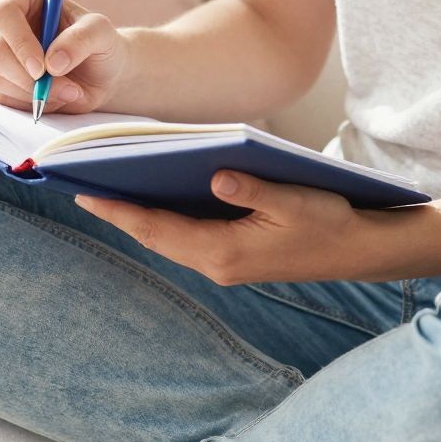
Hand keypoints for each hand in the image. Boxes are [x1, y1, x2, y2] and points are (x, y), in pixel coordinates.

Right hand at [0, 0, 126, 114]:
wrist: (96, 75)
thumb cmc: (97, 44)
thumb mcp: (101, 33)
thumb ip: (81, 38)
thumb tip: (52, 63)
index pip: (2, 13)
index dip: (19, 42)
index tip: (43, 67)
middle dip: (28, 77)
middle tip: (64, 87)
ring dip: (35, 92)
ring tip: (68, 90)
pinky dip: (29, 102)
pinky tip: (52, 96)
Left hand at [74, 169, 379, 283]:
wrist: (358, 251)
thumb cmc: (330, 222)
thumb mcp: (295, 199)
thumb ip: (254, 189)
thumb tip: (217, 176)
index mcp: (226, 251)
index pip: (159, 228)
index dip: (120, 211)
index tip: (86, 193)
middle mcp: (218, 264)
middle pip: (155, 237)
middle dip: (119, 214)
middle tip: (82, 187)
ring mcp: (224, 264)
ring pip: (168, 240)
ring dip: (138, 219)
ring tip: (107, 191)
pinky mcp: (233, 258)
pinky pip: (186, 240)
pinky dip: (164, 222)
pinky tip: (153, 201)